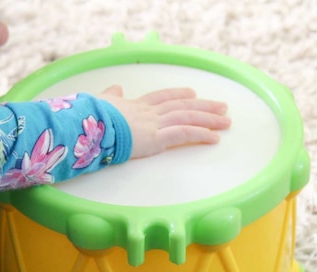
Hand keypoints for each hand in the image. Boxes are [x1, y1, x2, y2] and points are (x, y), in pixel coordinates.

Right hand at [98, 86, 230, 158]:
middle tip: (222, 108)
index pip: (162, 97)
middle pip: (182, 106)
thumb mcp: (101, 103)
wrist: (91, 124)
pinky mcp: (157, 137)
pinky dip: (201, 134)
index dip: (178, 95)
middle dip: (204, 106)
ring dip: (209, 119)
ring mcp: (154, 123)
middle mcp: (149, 112)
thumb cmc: (92, 117)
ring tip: (226, 122)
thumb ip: (110, 96)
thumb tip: (114, 88)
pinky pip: (184, 134)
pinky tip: (215, 137)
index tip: (192, 94)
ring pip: (188, 118)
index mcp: (135, 105)